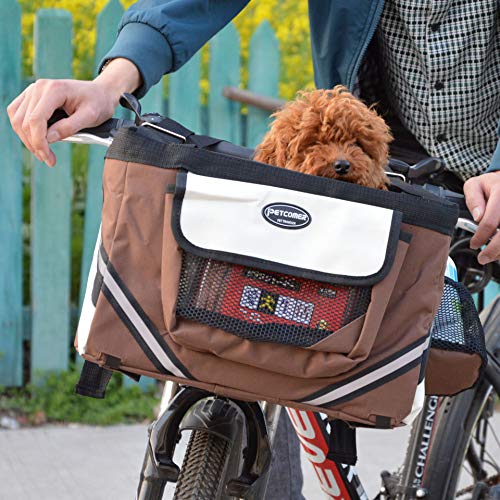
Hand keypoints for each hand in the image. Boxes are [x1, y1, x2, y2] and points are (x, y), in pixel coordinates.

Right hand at [7, 58, 140, 166]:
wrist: (99, 93)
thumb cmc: (98, 103)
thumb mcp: (90, 117)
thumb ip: (70, 127)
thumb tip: (49, 138)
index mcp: (54, 90)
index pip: (36, 120)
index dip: (39, 142)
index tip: (48, 158)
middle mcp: (39, 87)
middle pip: (24, 121)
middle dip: (35, 145)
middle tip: (49, 160)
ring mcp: (33, 90)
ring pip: (17, 119)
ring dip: (27, 140)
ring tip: (43, 154)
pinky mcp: (31, 96)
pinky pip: (17, 114)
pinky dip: (24, 130)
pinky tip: (37, 141)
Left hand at [463, 170, 499, 263]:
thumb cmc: (490, 185)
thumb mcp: (475, 185)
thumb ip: (473, 199)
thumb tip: (477, 216)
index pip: (490, 221)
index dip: (480, 236)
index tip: (473, 244)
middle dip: (494, 249)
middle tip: (483, 258)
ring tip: (491, 256)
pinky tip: (499, 251)